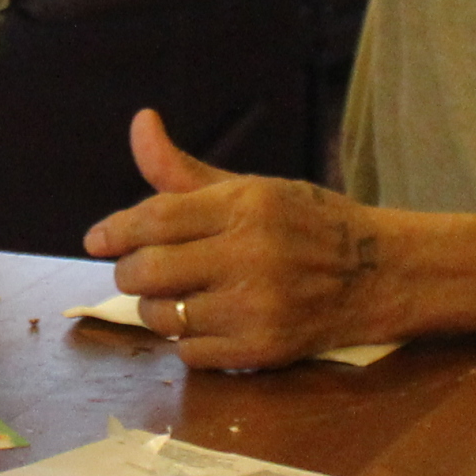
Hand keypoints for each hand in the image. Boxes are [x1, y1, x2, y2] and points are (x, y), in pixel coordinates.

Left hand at [83, 109, 393, 370]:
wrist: (379, 274)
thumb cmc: (306, 224)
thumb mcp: (251, 188)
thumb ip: (184, 171)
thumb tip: (140, 122)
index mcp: (245, 205)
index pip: (155, 219)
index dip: (116, 230)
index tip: (96, 240)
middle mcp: (250, 254)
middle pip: (149, 271)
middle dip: (132, 272)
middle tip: (141, 270)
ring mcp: (257, 306)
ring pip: (164, 316)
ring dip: (157, 309)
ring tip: (177, 296)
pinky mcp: (263, 349)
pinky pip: (190, 353)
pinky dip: (187, 341)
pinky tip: (207, 322)